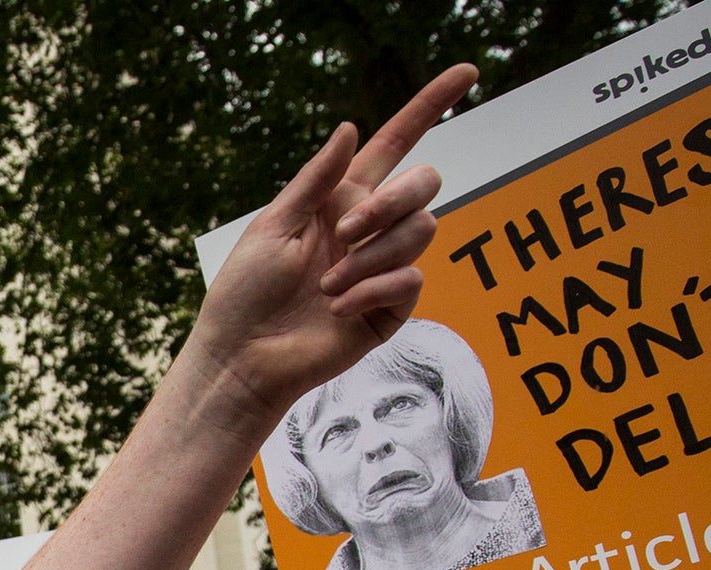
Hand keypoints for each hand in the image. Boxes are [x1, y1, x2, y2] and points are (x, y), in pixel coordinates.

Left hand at [187, 65, 476, 426]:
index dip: (429, 107)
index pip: (395, 144)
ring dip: (371, 258)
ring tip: (326, 287)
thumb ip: (317, 180)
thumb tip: (351, 128)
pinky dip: (372, 290)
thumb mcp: (273, 226)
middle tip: (344, 235)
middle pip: (422, 185)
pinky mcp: (390, 308)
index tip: (466, 72)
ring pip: (420, 232)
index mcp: (340, 200)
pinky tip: (337, 309)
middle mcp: (368, 228)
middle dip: (392, 202)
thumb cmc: (245, 292)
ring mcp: (383, 268)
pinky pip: (411, 280)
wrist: (243, 356)